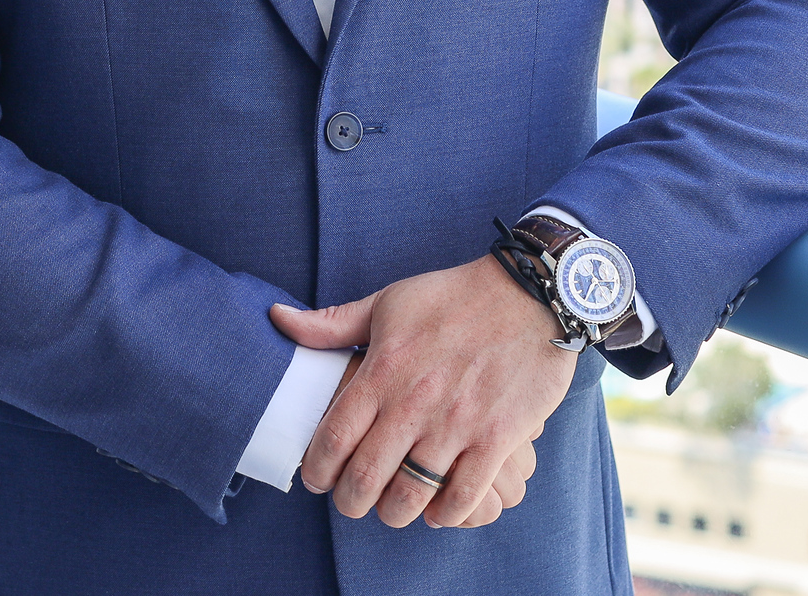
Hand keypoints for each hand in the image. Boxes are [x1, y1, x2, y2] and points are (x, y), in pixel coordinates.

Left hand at [272, 254, 573, 528]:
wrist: (529, 293)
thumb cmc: (454, 296)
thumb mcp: (388, 302)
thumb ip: (331, 323)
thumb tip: (278, 321)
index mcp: (384, 369)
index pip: (333, 437)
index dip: (317, 468)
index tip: (316, 478)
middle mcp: (415, 401)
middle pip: (366, 477)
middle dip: (351, 501)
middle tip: (352, 502)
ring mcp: (457, 422)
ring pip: (411, 494)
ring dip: (396, 512)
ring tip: (393, 509)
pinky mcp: (497, 437)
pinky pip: (464, 495)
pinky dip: (446, 513)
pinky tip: (438, 509)